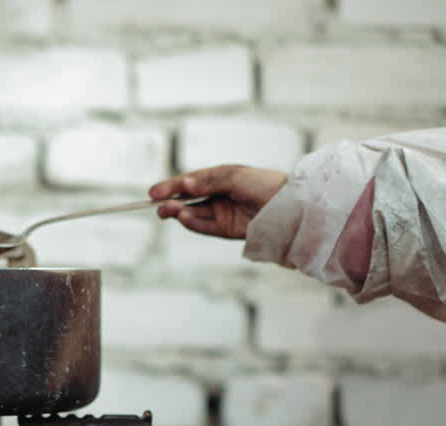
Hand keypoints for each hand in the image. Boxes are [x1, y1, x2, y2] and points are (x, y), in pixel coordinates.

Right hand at [149, 165, 287, 238]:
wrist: (291, 206)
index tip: (154, 192)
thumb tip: (185, 184)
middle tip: (158, 204)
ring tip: (169, 210)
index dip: (171, 186)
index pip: (190, 182)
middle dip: (171, 201)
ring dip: (179, 212)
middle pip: (188, 199)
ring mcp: (222, 213)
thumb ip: (208, 182)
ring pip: (194, 213)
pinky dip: (192, 223)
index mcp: (220, 178)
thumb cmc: (267, 184)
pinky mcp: (227, 229)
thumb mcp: (235, 176)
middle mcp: (219, 195)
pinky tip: (183, 217)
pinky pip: (205, 226)